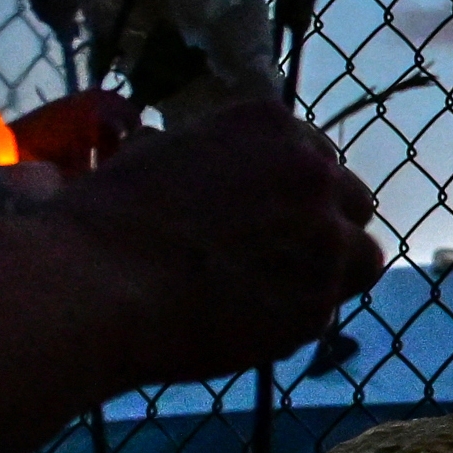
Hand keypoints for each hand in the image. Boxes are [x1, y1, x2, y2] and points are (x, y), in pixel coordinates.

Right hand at [50, 100, 384, 390]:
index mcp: (271, 125)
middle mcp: (313, 173)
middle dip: (325, 227)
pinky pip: (324, 311)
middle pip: (351, 200)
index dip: (297, 191)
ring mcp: (324, 236)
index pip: (317, 156)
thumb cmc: (102, 222)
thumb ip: (209, 159)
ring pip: (361, 256)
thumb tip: (202, 165)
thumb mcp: (156, 157)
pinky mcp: (320, 299)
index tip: (276, 215)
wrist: (91, 285)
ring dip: (331, 274)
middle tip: (284, 257)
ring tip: (276, 294)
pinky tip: (245, 327)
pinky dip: (294, 321)